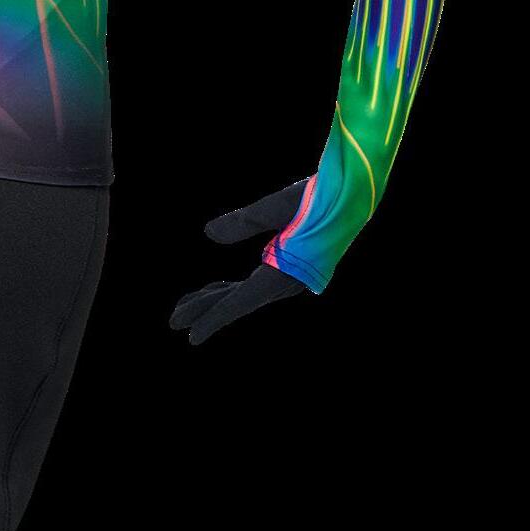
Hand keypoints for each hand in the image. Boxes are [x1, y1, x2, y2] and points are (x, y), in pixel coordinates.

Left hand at [168, 178, 312, 343]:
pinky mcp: (291, 267)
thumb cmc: (320, 197)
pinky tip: (215, 290)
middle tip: (173, 322)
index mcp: (287, 273)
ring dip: (215, 298)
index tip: (190, 336)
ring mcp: (291, 277)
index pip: (242, 301)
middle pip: (238, 299)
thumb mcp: (277, 206)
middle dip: (205, 308)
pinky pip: (253, 283)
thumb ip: (242, 222)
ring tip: (185, 307)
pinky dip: (231, 287)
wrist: (356, 194)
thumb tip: (208, 234)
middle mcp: (289, 282)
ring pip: (244, 293)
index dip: (214, 318)